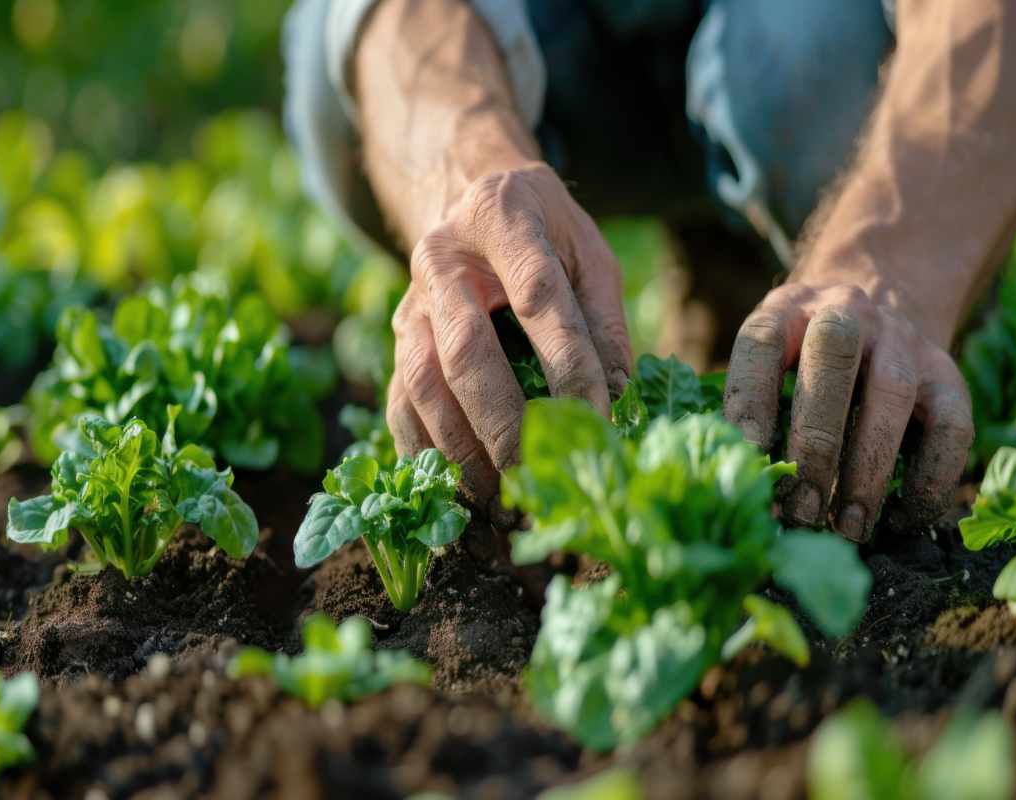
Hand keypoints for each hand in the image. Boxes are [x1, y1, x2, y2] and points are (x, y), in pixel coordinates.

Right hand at [387, 163, 632, 504]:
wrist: (471, 200)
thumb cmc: (545, 232)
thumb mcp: (588, 253)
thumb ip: (604, 321)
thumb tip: (618, 400)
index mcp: (501, 219)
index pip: (537, 294)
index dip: (566, 360)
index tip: (596, 416)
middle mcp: (442, 260)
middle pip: (465, 349)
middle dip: (503, 419)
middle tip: (537, 470)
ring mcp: (410, 304)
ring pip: (422, 382)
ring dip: (459, 445)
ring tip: (499, 493)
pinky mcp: (397, 342)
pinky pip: (400, 404)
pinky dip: (426, 452)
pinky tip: (457, 487)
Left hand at [724, 280, 973, 540]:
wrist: (880, 295)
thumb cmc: (801, 352)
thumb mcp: (767, 357)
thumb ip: (749, 405)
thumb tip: (738, 480)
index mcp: (785, 310)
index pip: (760, 343)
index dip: (750, 401)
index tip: (748, 458)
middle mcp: (845, 313)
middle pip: (833, 359)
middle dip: (816, 442)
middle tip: (801, 508)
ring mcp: (901, 339)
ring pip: (893, 394)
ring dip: (870, 469)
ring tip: (850, 525)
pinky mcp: (946, 372)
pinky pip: (952, 424)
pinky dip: (932, 475)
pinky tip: (906, 515)